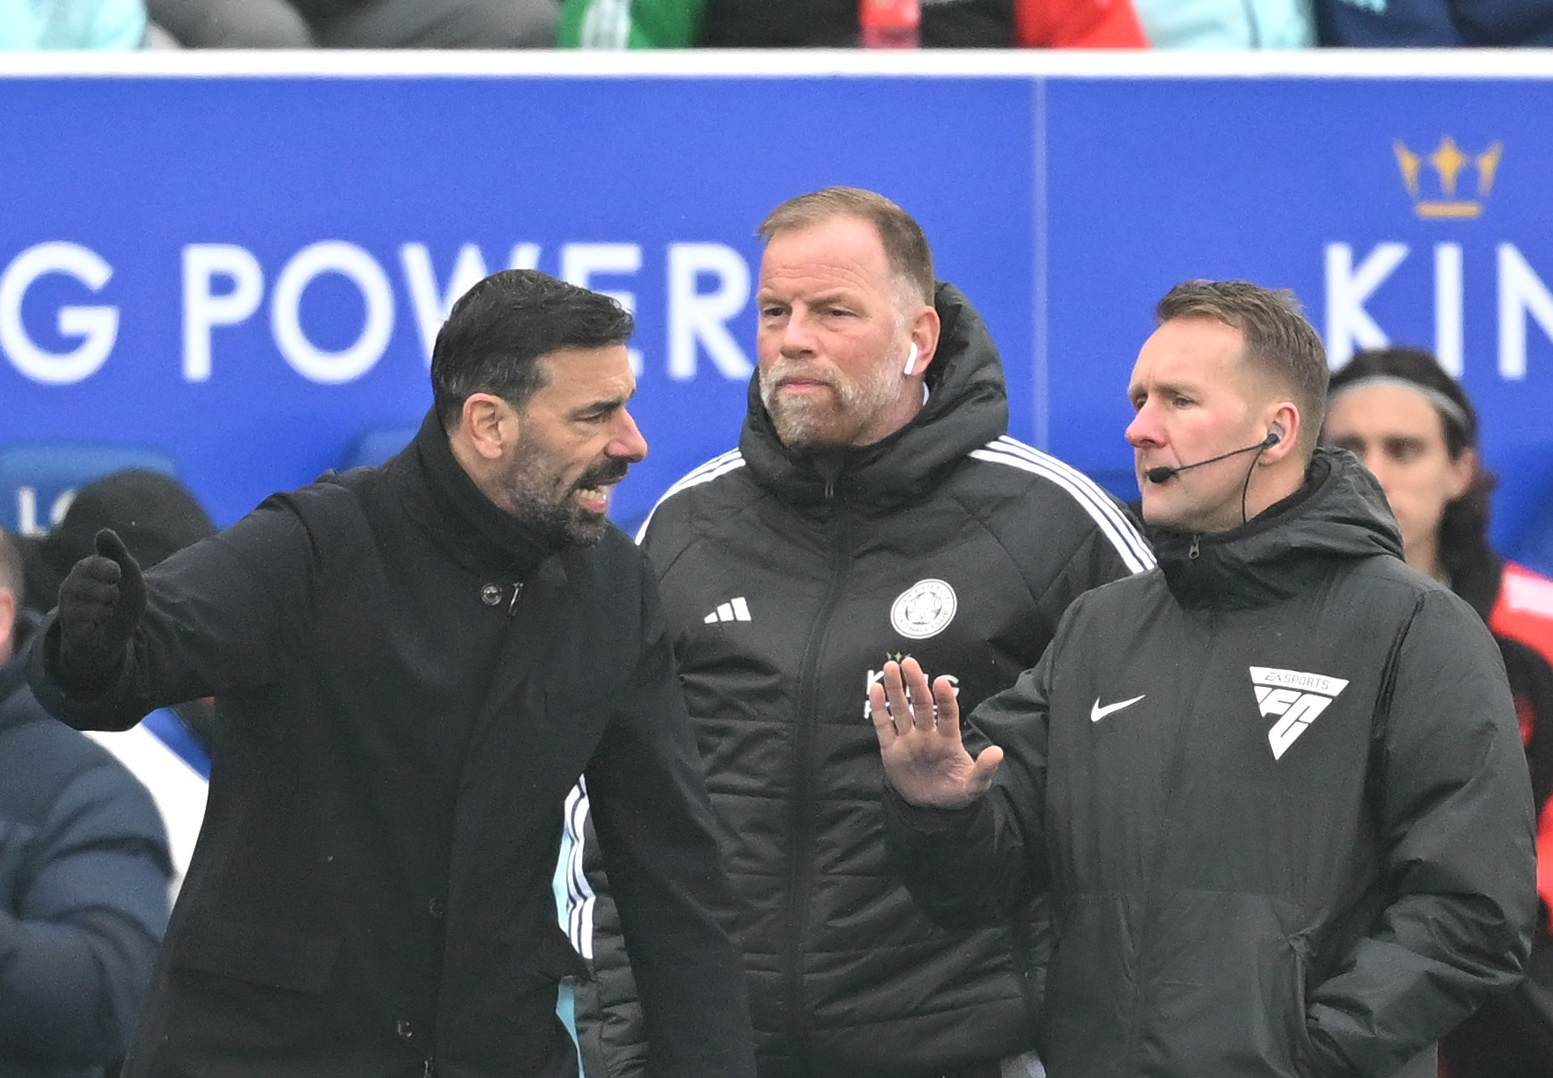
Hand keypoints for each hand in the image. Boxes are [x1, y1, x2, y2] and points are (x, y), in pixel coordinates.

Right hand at [56, 528, 144, 690]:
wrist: (111, 638)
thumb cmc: (121, 604)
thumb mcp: (129, 578)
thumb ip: (118, 554)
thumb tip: (104, 531)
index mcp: (86, 567)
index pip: (106, 565)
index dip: (116, 574)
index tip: (115, 578)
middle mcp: (71, 583)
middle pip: (108, 588)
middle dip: (116, 598)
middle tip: (110, 603)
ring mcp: (66, 604)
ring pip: (100, 605)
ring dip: (109, 612)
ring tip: (102, 614)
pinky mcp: (66, 624)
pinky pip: (91, 621)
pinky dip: (100, 625)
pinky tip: (94, 626)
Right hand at [869, 656, 1002, 808]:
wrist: (931, 808)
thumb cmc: (956, 791)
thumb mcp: (973, 785)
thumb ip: (984, 769)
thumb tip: (997, 751)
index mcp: (948, 739)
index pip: (947, 714)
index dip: (944, 699)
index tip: (941, 682)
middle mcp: (927, 734)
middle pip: (921, 705)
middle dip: (915, 684)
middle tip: (909, 662)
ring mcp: (908, 739)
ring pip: (900, 710)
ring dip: (895, 689)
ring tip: (890, 666)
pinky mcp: (891, 749)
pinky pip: (884, 726)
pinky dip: (879, 708)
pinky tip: (875, 689)